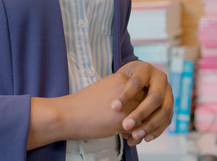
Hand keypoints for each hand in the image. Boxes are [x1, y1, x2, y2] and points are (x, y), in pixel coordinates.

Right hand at [27, 72, 146, 149]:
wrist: (70, 113)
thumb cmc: (85, 103)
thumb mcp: (105, 88)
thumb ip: (122, 91)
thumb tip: (138, 103)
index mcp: (122, 78)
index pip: (143, 89)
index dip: (140, 102)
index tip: (134, 110)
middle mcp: (126, 89)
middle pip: (147, 103)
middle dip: (143, 116)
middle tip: (134, 125)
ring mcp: (126, 105)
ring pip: (144, 118)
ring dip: (140, 127)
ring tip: (130, 133)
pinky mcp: (123, 121)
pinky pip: (138, 131)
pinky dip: (133, 137)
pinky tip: (125, 138)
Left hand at [111, 60, 172, 145]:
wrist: (138, 80)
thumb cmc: (124, 80)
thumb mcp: (120, 77)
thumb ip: (119, 86)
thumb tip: (113, 106)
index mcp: (145, 69)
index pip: (137, 82)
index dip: (126, 95)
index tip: (114, 108)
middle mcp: (160, 78)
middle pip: (155, 97)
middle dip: (140, 113)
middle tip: (125, 125)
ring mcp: (168, 92)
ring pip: (164, 110)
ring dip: (150, 125)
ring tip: (135, 135)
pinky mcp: (171, 104)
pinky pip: (168, 119)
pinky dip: (157, 130)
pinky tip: (145, 138)